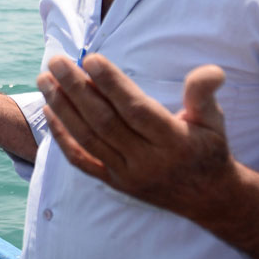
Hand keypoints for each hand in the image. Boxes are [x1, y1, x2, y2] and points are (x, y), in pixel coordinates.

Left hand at [37, 54, 234, 218]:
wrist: (207, 199)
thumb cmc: (208, 150)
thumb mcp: (214, 121)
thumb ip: (204, 95)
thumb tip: (210, 71)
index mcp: (173, 141)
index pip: (135, 109)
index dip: (111, 84)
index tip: (90, 59)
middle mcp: (147, 160)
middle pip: (104, 121)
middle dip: (76, 89)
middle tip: (56, 61)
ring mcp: (127, 174)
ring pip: (88, 139)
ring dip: (62, 108)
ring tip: (45, 80)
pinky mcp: (114, 183)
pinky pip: (82, 161)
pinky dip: (62, 138)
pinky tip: (49, 112)